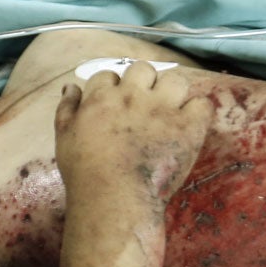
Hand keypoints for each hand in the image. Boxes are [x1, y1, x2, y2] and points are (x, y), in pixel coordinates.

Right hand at [55, 60, 209, 203]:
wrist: (113, 197)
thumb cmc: (84, 170)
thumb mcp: (63, 136)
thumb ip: (67, 107)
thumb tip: (70, 87)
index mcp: (102, 97)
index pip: (108, 75)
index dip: (111, 88)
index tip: (114, 105)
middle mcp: (133, 96)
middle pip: (143, 69)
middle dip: (142, 83)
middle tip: (143, 104)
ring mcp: (163, 109)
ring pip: (175, 80)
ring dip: (171, 92)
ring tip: (168, 111)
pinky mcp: (188, 126)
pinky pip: (202, 104)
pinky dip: (196, 111)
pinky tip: (187, 124)